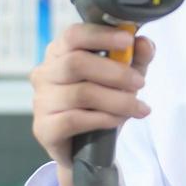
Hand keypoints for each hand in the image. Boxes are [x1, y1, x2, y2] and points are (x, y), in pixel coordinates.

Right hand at [30, 25, 155, 185]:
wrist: (83, 149)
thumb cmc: (100, 105)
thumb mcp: (123, 78)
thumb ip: (135, 59)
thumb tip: (143, 43)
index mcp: (60, 53)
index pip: (73, 35)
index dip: (101, 36)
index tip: (127, 40)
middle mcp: (45, 73)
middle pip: (76, 63)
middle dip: (115, 73)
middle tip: (140, 83)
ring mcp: (41, 101)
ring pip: (81, 93)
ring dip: (116, 100)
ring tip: (136, 108)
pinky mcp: (44, 128)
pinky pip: (75, 119)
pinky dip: (103, 119)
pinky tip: (117, 121)